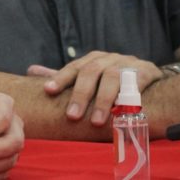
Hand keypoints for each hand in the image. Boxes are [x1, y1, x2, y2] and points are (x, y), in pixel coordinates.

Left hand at [37, 50, 162, 126]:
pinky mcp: (146, 72)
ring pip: (113, 78)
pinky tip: (121, 110)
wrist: (148, 75)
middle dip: (80, 94)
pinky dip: (129, 96)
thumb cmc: (111, 80)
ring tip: (95, 121)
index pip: (74, 68)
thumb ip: (63, 76)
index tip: (48, 91)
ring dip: (103, 100)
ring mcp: (128, 64)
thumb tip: (30, 71)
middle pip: (91, 72)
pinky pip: (137, 83)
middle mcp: (109, 59)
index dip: (60, 78)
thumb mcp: (87, 76)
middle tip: (71, 116)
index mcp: (93, 59)